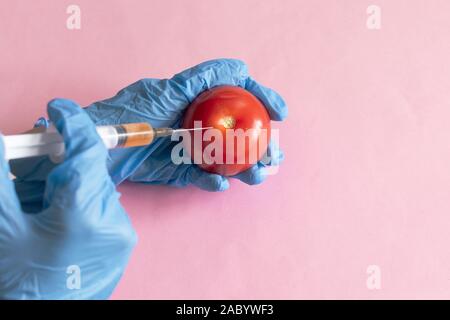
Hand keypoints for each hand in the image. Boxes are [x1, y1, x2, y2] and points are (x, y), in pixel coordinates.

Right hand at [0, 99, 135, 298]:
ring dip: (65, 186)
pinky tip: (52, 218)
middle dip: (57, 162)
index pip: (86, 151)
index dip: (72, 123)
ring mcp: (121, 235)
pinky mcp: (122, 244)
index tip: (58, 108)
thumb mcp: (3, 227)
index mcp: (84, 215)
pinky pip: (100, 209)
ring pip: (93, 189)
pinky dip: (77, 203)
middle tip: (30, 161)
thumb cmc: (19, 283)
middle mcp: (113, 221)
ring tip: (35, 201)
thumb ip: (2, 178)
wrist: (41, 318)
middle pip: (87, 171)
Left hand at [11, 59, 287, 191]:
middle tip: (274, 155)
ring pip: (229, 159)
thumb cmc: (128, 112)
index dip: (262, 102)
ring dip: (247, 168)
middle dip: (264, 145)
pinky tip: (221, 183)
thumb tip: (239, 65)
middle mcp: (202, 125)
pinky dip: (215, 182)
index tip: (279, 113)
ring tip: (257, 174)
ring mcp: (193, 150)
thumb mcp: (165, 91)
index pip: (240, 98)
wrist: (99, 148)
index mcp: (201, 102)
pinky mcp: (181, 172)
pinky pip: (205, 178)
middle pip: (242, 134)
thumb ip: (201, 79)